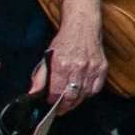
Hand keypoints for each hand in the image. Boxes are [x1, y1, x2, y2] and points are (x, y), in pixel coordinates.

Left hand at [32, 0, 107, 115]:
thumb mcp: (47, 56)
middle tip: (61, 109)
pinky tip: (82, 92)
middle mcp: (77, 67)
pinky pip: (96, 88)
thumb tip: (33, 92)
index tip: (51, 103)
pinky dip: (89, 93)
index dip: (52, 101)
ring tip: (71, 102)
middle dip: (65, 106)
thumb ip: (40, 77)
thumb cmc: (65, 40)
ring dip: (76, 101)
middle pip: (71, 96)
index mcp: (61, 64)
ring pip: (84, 94)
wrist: (83, 25)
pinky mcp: (102, 68)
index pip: (56, 92)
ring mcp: (91, 68)